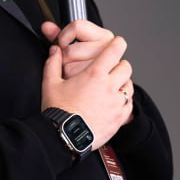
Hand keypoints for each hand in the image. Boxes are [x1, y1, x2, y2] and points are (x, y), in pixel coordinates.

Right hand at [41, 30, 134, 149]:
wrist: (64, 137)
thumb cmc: (58, 111)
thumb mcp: (50, 84)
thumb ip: (53, 63)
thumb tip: (54, 50)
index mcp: (94, 75)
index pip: (114, 51)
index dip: (118, 44)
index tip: (117, 43)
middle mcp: (109, 87)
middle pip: (125, 67)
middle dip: (119, 65)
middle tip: (111, 68)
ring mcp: (116, 104)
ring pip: (129, 86)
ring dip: (122, 83)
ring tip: (112, 86)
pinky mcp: (119, 119)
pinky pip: (129, 105)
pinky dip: (124, 101)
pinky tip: (114, 102)